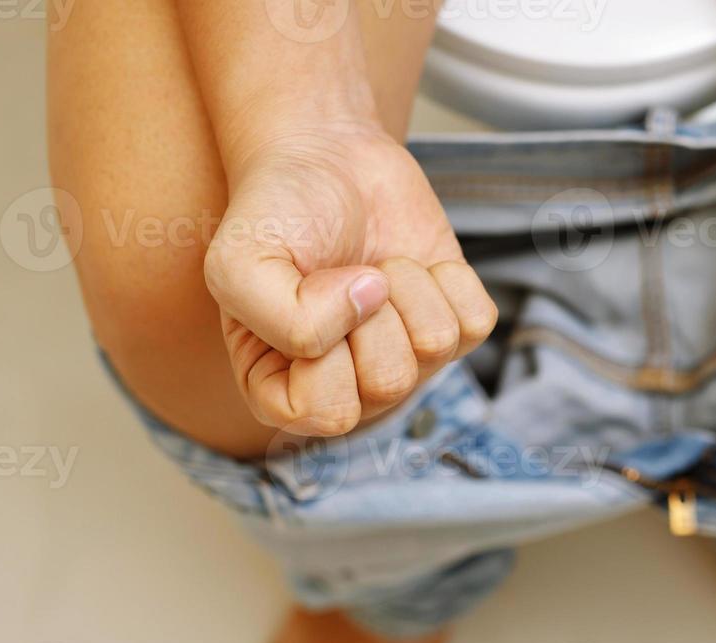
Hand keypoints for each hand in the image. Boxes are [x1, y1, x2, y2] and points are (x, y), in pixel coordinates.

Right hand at [205, 123, 496, 436]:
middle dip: (371, 312)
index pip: (327, 413)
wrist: (328, 157)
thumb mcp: (239, 263)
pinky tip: (415, 265)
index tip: (307, 291)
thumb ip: (284, 318)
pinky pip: (476, 323)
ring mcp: (407, 360)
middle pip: (389, 383)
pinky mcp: (454, 325)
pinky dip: (449, 278)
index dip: (323, 348)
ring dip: (406, 288)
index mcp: (284, 389)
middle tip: (346, 274)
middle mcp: (350, 387)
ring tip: (376, 267)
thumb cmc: (277, 214)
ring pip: (434, 348)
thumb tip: (368, 306)